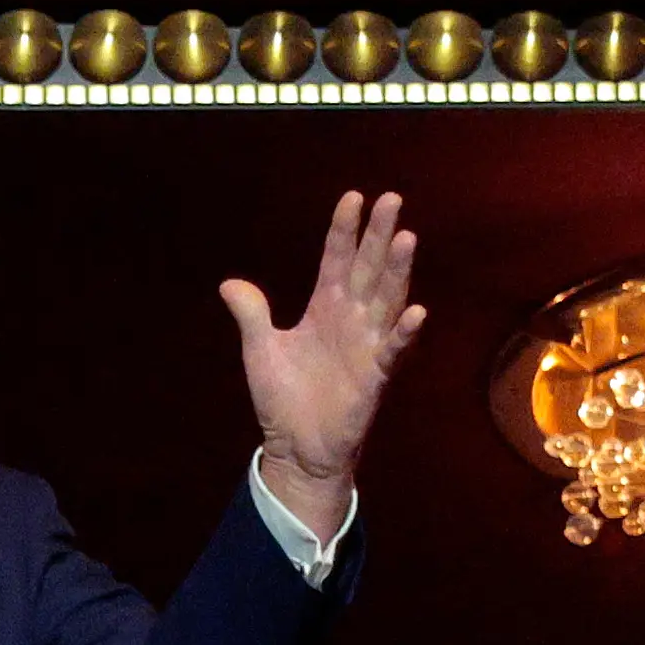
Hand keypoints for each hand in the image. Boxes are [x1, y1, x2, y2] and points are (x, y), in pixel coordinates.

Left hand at [220, 188, 423, 534]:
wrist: (295, 447)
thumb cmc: (282, 399)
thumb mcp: (261, 350)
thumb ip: (252, 315)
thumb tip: (229, 283)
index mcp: (324, 307)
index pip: (337, 259)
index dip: (344, 230)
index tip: (353, 197)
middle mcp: (351, 319)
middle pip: (368, 268)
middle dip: (379, 235)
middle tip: (391, 199)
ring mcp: (366, 344)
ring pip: (387, 299)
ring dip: (397, 271)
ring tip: (406, 238)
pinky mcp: (375, 375)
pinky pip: (393, 349)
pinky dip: (404, 331)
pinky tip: (415, 311)